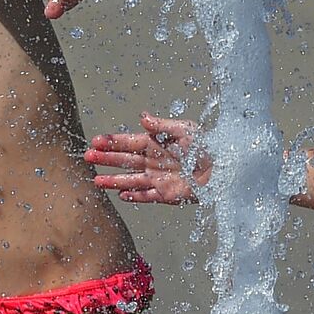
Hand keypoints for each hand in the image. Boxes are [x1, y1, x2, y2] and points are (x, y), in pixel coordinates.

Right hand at [85, 112, 209, 203]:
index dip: (113, 141)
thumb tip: (142, 116)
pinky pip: (146, 196)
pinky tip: (121, 195)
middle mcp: (155, 161)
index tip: (96, 141)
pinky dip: (134, 196)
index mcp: (157, 143)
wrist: (225, 168)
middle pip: (125, 160)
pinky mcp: (167, 194)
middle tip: (87, 157)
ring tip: (96, 180)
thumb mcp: (185, 130)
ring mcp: (159, 178)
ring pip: (131, 180)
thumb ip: (162, 126)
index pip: (129, 142)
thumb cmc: (208, 145)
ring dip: (114, 180)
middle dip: (106, 159)